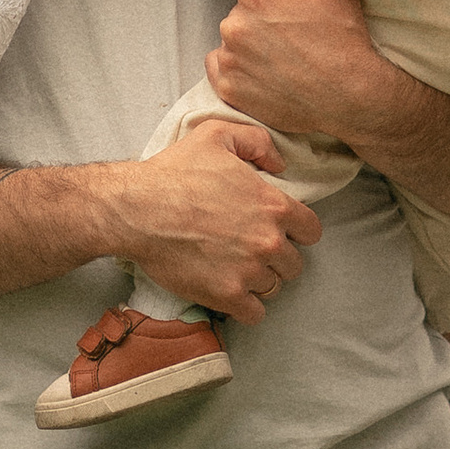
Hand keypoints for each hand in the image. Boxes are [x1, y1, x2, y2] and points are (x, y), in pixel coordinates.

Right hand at [106, 128, 320, 322]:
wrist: (138, 209)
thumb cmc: (175, 172)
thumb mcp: (217, 134)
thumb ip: (258, 142)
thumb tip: (280, 164)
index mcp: (273, 205)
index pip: (311, 231)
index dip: (296, 231)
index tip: (278, 230)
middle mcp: (268, 240)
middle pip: (294, 264)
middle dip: (277, 258)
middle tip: (252, 250)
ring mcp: (249, 271)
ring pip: (274, 288)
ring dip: (259, 281)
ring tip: (238, 269)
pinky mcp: (227, 295)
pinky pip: (254, 314)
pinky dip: (246, 307)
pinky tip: (231, 292)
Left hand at [208, 0, 382, 144]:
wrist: (352, 95)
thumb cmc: (344, 37)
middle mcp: (235, 26)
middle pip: (236, 8)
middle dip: (255, 13)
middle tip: (284, 29)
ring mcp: (230, 60)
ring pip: (229, 39)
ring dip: (246, 42)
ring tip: (277, 55)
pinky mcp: (229, 90)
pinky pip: (218, 67)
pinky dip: (234, 68)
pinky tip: (261, 71)